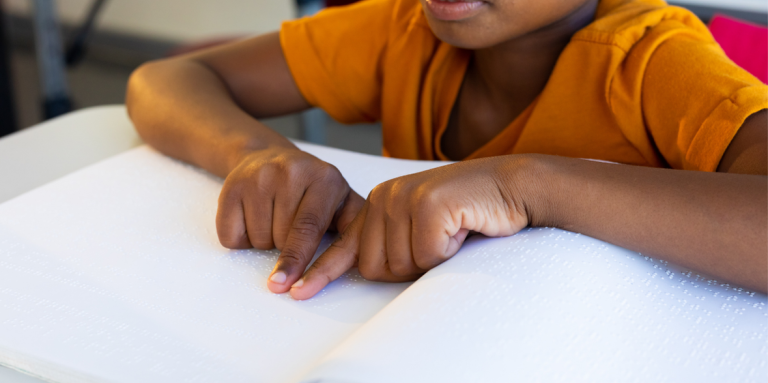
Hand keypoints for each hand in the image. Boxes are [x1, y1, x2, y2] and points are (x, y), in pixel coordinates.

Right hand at [215, 147, 364, 292]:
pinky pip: (231, 235)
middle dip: (287, 248)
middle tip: (291, 225)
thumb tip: (363, 259)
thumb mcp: (341, 199)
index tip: (289, 286)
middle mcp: (290, 171)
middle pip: (281, 239)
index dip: (298, 260)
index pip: (308, 228)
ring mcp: (258, 176)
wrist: (268, 157)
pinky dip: (241, 238)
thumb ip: (355, 227)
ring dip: (265, 242)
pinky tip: (253, 216)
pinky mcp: (231, 186)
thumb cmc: (311, 188)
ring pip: (257, 239)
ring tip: (274, 217)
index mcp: (324, 178)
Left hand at [288, 156, 538, 299]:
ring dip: (432, 260)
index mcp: (378, 204)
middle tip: (437, 245)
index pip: (344, 246)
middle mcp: (384, 198)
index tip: (298, 292)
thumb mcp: (421, 227)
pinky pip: (427, 256)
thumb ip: (393, 242)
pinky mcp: (428, 204)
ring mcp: (404, 197)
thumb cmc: (469, 212)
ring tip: (451, 232)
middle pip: (375, 268)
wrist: (510, 187)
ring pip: (401, 265)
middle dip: (408, 269)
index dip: (321, 272)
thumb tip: (369, 271)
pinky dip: (449, 251)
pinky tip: (461, 227)